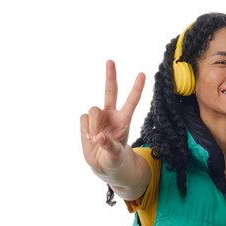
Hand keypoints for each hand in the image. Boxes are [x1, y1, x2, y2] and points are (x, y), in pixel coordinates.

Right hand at [80, 60, 145, 174]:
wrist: (103, 165)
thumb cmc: (115, 158)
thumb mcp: (115, 155)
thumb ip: (109, 146)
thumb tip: (98, 137)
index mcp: (124, 120)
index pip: (131, 101)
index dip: (136, 88)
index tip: (142, 74)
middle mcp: (111, 114)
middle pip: (110, 91)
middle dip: (110, 76)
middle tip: (110, 61)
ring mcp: (98, 117)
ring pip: (93, 110)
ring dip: (93, 125)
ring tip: (96, 138)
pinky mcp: (86, 122)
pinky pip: (83, 119)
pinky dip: (85, 129)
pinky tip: (89, 138)